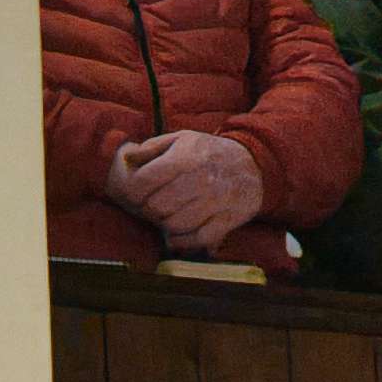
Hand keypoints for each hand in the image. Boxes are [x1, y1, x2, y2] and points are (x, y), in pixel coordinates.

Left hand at [107, 129, 264, 248]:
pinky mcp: (230, 218)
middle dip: (149, 210)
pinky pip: (200, 238)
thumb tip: (127, 158)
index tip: (135, 195)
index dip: (131, 193)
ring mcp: (217, 201)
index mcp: (184, 158)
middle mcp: (201, 179)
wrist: (254, 163)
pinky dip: (185, 241)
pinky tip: (178, 236)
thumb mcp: (180, 139)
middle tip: (152, 207)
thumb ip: (151, 148)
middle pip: (157, 207)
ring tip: (167, 218)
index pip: (142, 183)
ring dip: (166, 225)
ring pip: (176, 225)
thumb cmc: (208, 152)